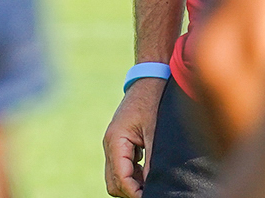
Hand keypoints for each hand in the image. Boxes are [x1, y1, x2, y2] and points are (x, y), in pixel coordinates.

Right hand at [103, 78, 165, 197]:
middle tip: (151, 190)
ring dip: (132, 183)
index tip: (150, 195)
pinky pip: (121, 166)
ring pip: (116, 176)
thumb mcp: (155, 132)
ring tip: (151, 180)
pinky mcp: (119, 142)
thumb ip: (152, 160)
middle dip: (130, 190)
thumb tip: (153, 184)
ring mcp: (113, 143)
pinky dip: (132, 174)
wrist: (149, 78)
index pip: (120, 178)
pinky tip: (148, 169)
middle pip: (114, 182)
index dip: (135, 192)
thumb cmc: (152, 101)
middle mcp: (110, 144)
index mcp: (116, 141)